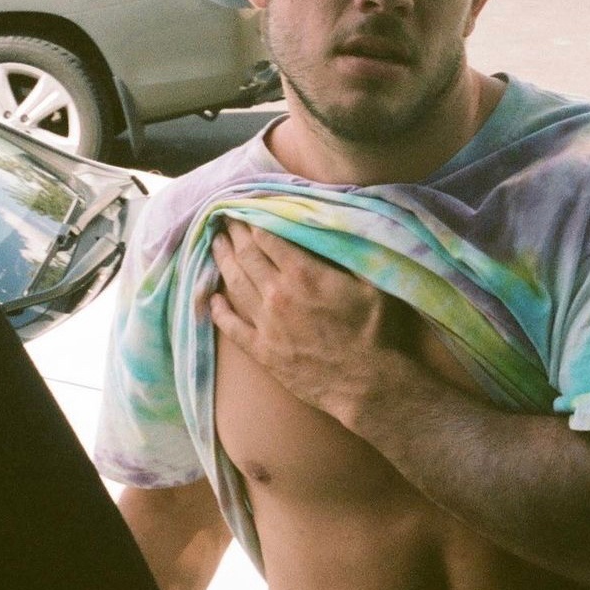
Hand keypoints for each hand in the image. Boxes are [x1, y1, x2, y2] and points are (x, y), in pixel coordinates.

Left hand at [208, 219, 406, 419]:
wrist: (370, 385)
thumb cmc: (378, 332)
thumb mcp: (372, 282)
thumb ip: (348, 252)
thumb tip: (333, 225)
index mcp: (304, 273)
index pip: (268, 236)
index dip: (253, 217)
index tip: (245, 204)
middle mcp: (278, 294)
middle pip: (246, 255)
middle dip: (234, 232)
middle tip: (224, 217)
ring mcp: (266, 325)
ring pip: (234, 285)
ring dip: (222, 261)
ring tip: (215, 243)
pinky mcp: (263, 352)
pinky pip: (232, 327)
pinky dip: (218, 310)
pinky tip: (211, 298)